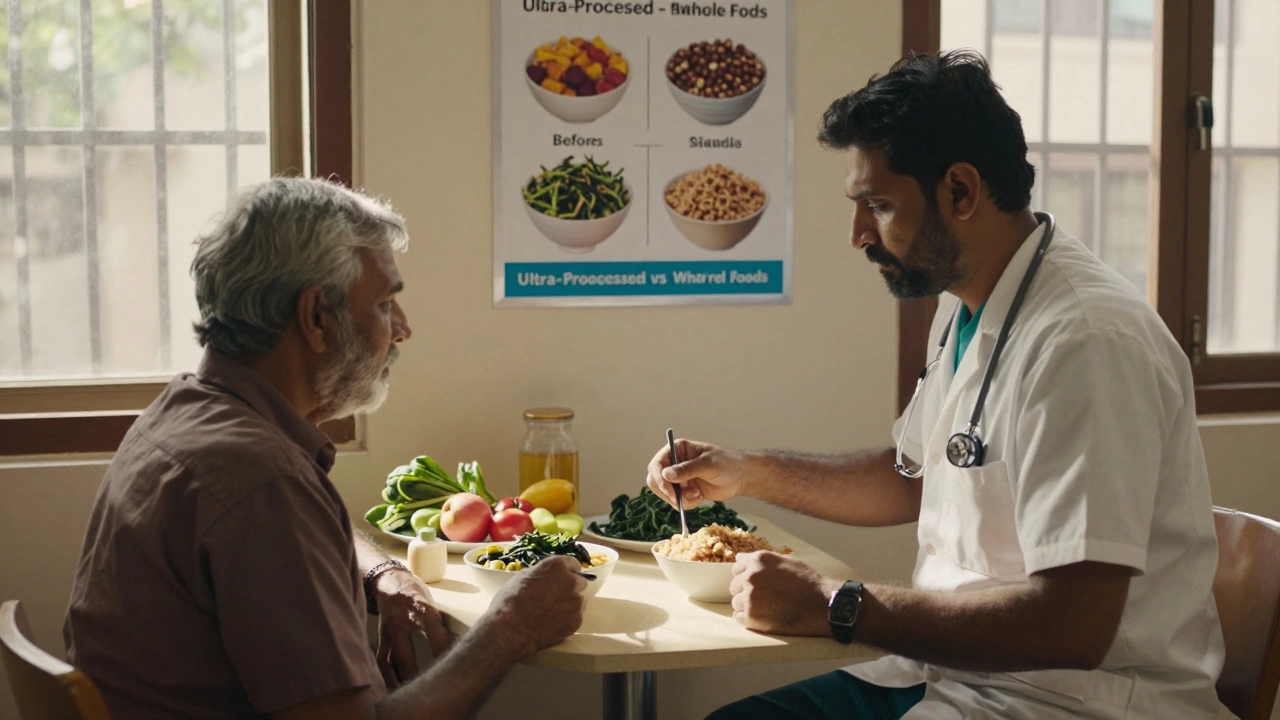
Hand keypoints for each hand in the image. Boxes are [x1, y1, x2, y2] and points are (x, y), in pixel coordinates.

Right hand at [373, 569, 453, 688]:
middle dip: (413, 674)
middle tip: (425, 688)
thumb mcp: (432, 603)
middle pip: (406, 655)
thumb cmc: (416, 593)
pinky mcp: (381, 635)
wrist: (390, 580)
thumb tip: (457, 644)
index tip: (452, 667)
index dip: (443, 652)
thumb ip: (439, 625)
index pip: (435, 635)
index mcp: (422, 610)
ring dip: (397, 678)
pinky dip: (386, 673)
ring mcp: (389, 630)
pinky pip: (381, 658)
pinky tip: (393, 684)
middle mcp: (403, 621)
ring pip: (390, 660)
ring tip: (407, 691)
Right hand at [486, 556, 586, 654]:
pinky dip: (567, 620)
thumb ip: (541, 573)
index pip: (573, 564)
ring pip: (578, 600)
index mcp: (557, 566)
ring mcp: (575, 602)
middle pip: (579, 582)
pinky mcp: (576, 621)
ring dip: (569, 604)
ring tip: (551, 613)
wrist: (511, 630)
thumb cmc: (511, 601)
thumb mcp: (522, 577)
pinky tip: (552, 624)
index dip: (567, 571)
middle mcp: (570, 581)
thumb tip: (545, 576)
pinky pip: (575, 617)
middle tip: (555, 597)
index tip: (563, 577)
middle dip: (570, 588)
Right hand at [645, 438, 749, 507]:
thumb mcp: (708, 464)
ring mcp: (678, 478)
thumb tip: (666, 474)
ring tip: (698, 495)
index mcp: (678, 450)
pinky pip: (676, 501)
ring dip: (679, 499)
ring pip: (665, 493)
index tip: (670, 491)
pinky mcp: (684, 491)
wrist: (740, 477)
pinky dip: (686, 503)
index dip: (659, 478)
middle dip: (668, 492)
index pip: (657, 464)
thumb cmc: (727, 463)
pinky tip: (700, 497)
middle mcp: (674, 463)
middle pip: (655, 480)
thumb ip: (687, 469)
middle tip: (681, 500)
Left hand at [729, 551, 840, 636]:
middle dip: (746, 591)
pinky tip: (764, 617)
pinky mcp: (751, 617)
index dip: (747, 576)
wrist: (821, 606)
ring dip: (747, 605)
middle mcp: (750, 576)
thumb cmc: (807, 582)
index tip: (759, 583)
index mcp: (758, 560)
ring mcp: (750, 597)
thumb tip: (738, 558)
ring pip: (736, 602)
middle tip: (766, 597)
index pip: (737, 568)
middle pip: (734, 586)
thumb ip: (760, 560)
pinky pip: (739, 617)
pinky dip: (748, 619)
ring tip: (768, 608)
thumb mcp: (786, 562)